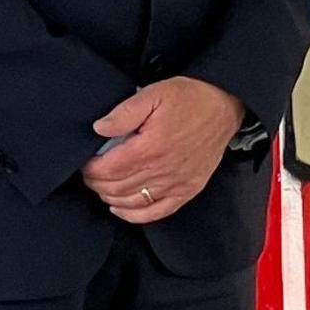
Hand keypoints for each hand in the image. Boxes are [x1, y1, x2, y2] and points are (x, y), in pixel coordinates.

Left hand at [86, 77, 246, 224]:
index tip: (86, 163)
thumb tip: (100, 129)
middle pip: (117, 188)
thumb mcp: (153, 94)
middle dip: (97, 183)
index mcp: (151, 148)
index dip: (91, 169)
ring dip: (111, 197)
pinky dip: (135, 215)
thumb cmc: (190, 99)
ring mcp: (176, 184)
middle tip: (91, 173)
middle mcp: (163, 170)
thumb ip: (124, 113)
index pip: (109, 169)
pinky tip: (121, 208)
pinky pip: (157, 212)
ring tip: (103, 186)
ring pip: (132, 202)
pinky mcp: (187, 190)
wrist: (224, 106)